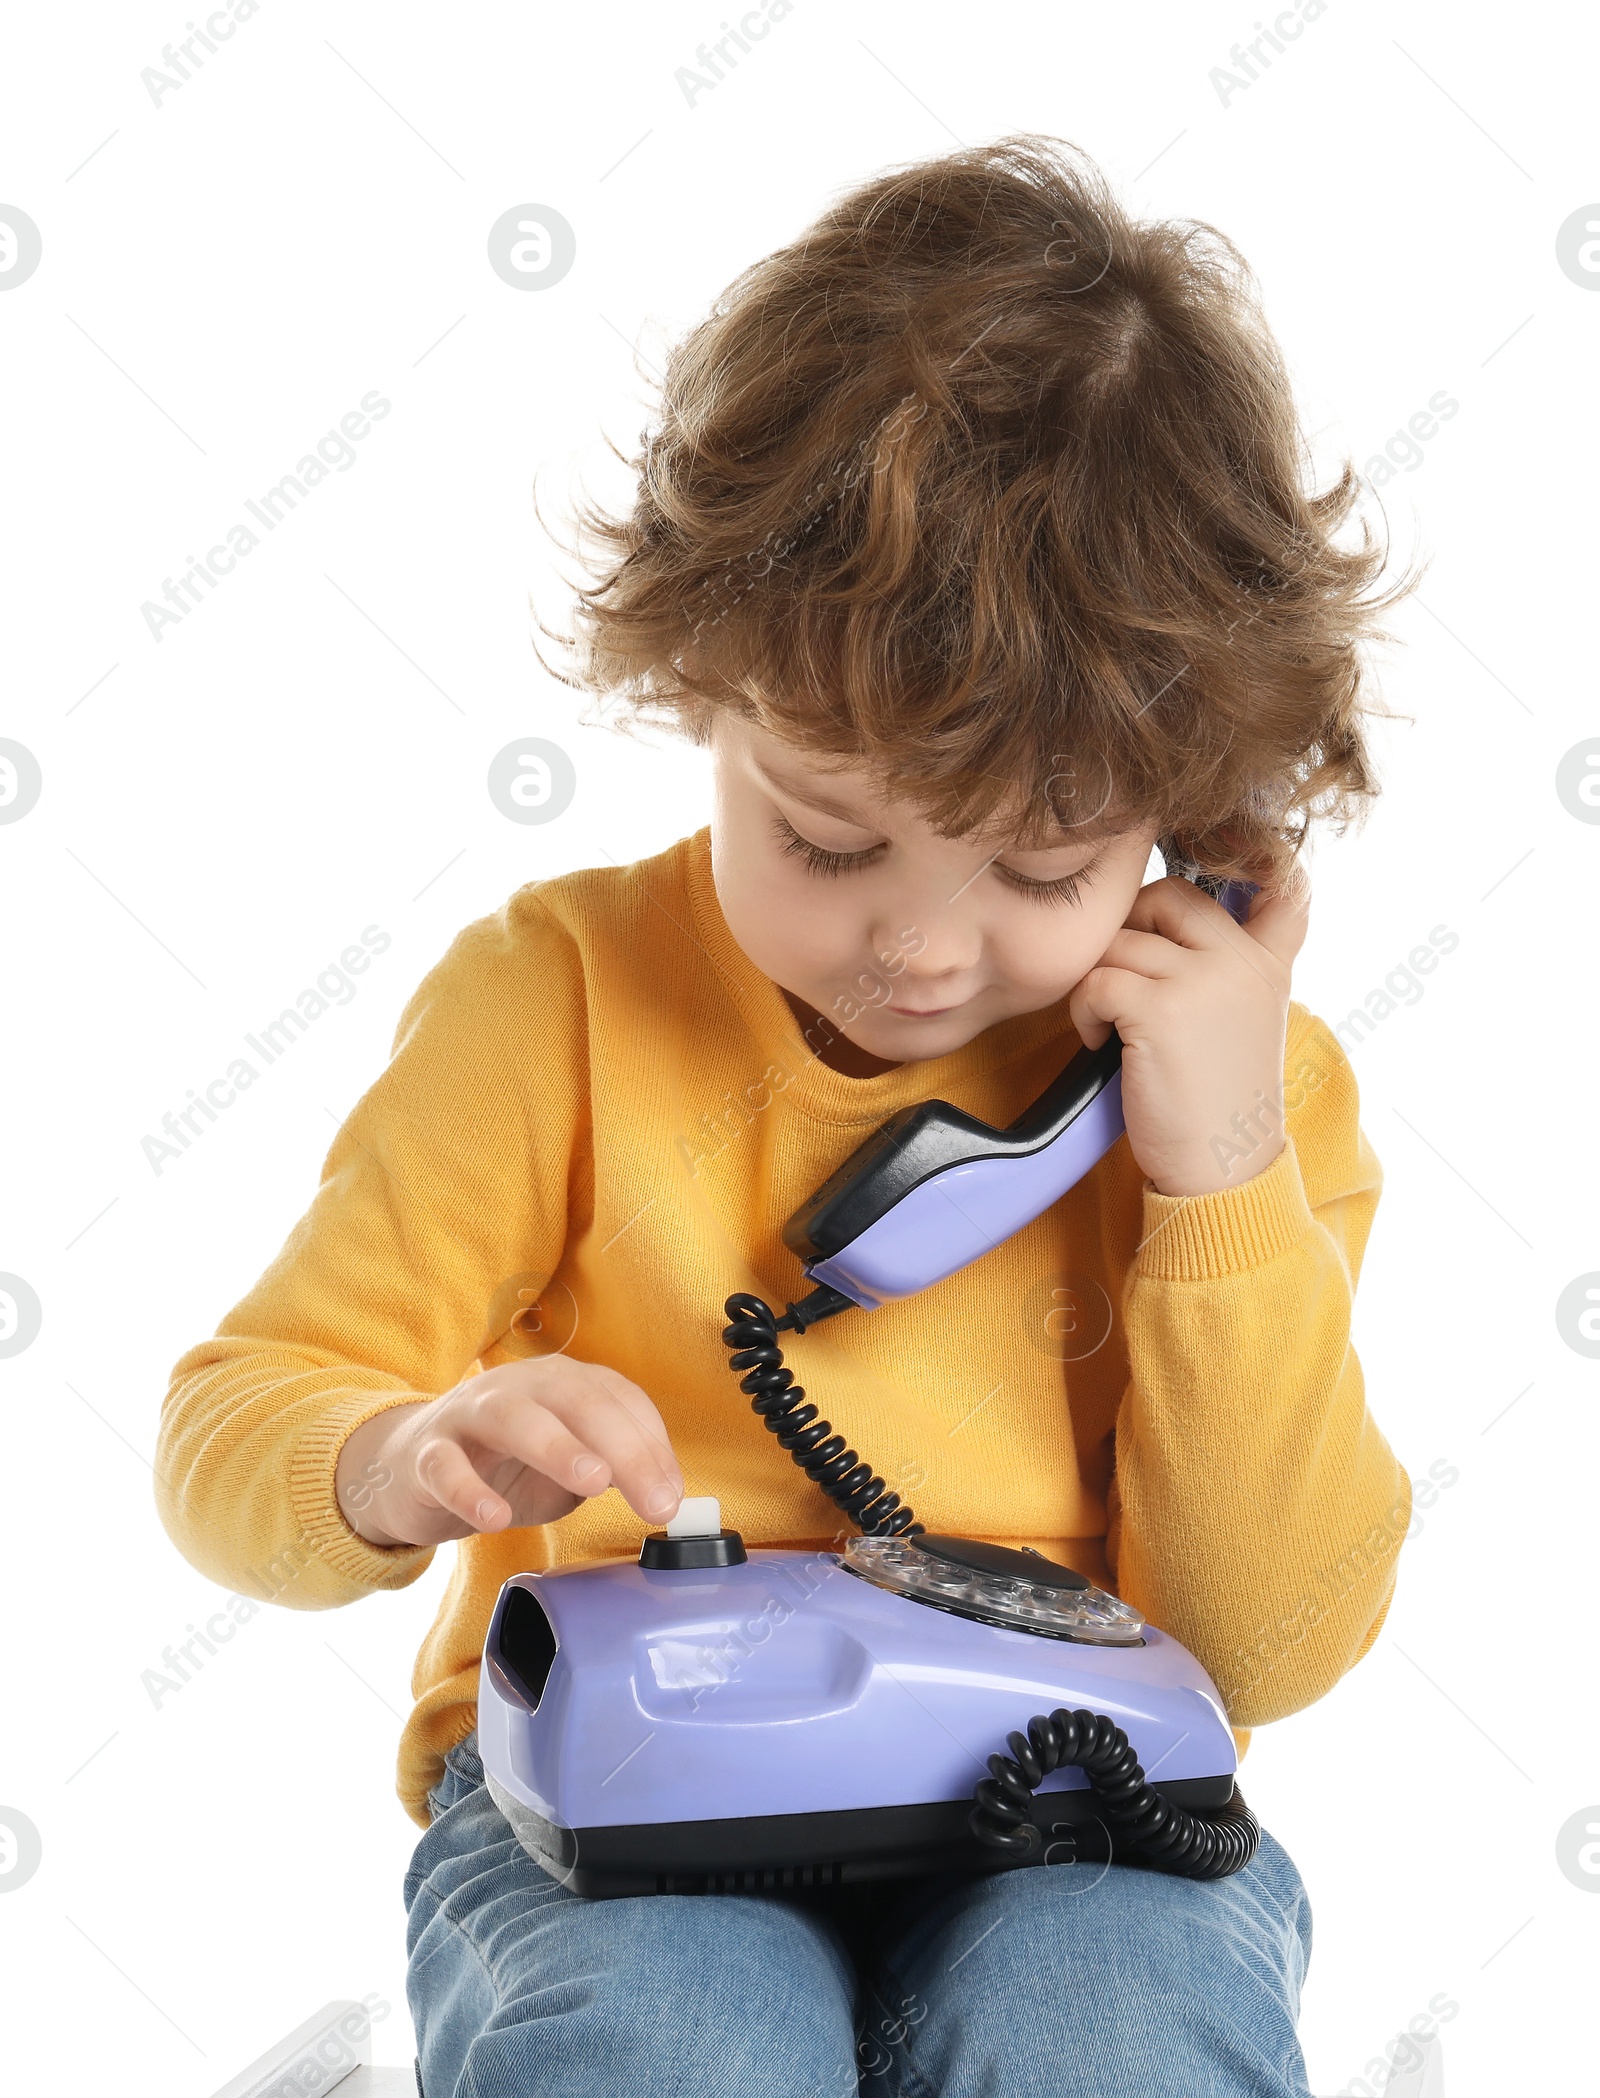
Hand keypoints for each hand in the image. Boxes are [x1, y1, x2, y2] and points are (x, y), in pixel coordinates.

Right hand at [333, 1354, 684, 1548]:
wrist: (408, 1468)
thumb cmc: (502, 1463)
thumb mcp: (566, 1465)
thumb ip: (611, 1470)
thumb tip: (664, 1494)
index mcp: (562, 1382)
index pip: (619, 1399)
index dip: (653, 1444)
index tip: (672, 1495)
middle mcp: (519, 1386)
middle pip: (577, 1400)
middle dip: (624, 1449)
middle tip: (655, 1501)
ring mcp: (468, 1415)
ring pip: (513, 1417)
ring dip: (557, 1445)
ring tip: (594, 1481)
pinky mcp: (425, 1453)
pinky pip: (445, 1466)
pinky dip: (470, 1490)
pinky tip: (496, 1517)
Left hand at [1067, 868, 1310, 1198]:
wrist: (1223, 1170)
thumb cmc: (1218, 1101)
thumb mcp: (1245, 1021)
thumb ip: (1224, 968)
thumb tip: (1154, 919)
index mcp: (1269, 963)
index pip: (1283, 883)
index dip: (1256, 854)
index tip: (1226, 849)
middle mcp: (1242, 961)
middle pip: (1167, 894)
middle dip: (1129, 926)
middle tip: (1121, 976)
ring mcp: (1203, 981)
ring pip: (1120, 940)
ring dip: (1098, 979)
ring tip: (1111, 1027)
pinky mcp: (1159, 1010)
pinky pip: (1096, 978)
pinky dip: (1083, 1010)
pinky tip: (1101, 1042)